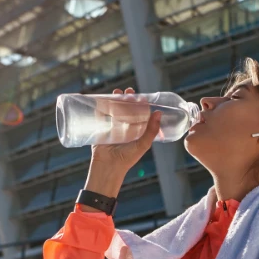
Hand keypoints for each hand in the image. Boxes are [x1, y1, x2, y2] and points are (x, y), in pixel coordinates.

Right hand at [83, 87, 160, 201]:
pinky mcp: (100, 129)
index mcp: (136, 132)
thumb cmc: (127, 159)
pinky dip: (100, 106)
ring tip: (117, 92)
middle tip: (128, 91)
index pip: (139, 114)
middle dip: (127, 99)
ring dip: (115, 100)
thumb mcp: (143, 144)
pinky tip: (102, 98)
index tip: (142, 96)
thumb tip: (158, 113)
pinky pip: (100, 115)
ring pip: (113, 110)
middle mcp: (124, 128)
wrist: (108, 167)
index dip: (140, 105)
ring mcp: (111, 128)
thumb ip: (151, 130)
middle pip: (126, 110)